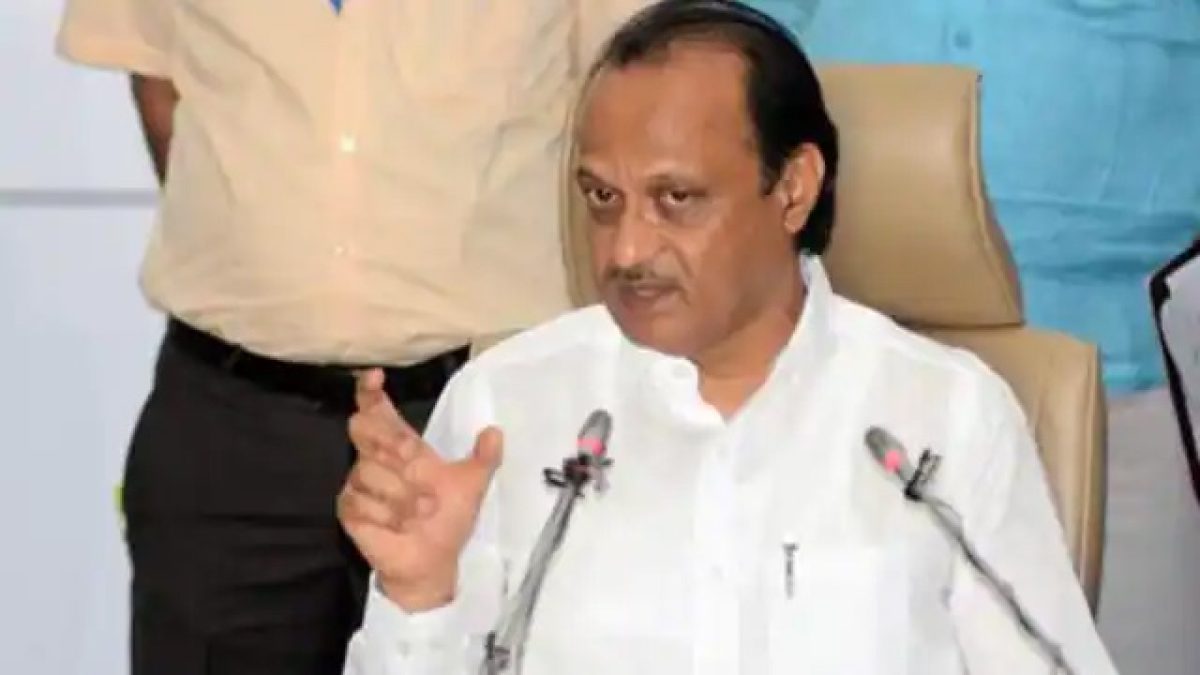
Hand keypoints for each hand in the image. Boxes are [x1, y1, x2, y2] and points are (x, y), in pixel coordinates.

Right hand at [338, 368, 502, 610]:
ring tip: (422, 510)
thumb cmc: (448, 520)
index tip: (376, 377)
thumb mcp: (471, 486)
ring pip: (368, 471)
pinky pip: (361, 501)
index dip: (370, 392)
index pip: (377, 410)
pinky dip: (387, 515)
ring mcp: (359, 482)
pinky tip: (401, 526)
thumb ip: (484, 458)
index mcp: (401, 445)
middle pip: (364, 429)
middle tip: (417, 460)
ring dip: (401, 494)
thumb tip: (495, 432)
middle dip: (391, 443)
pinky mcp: (350, 508)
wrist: (432, 561)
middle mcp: (375, 458)